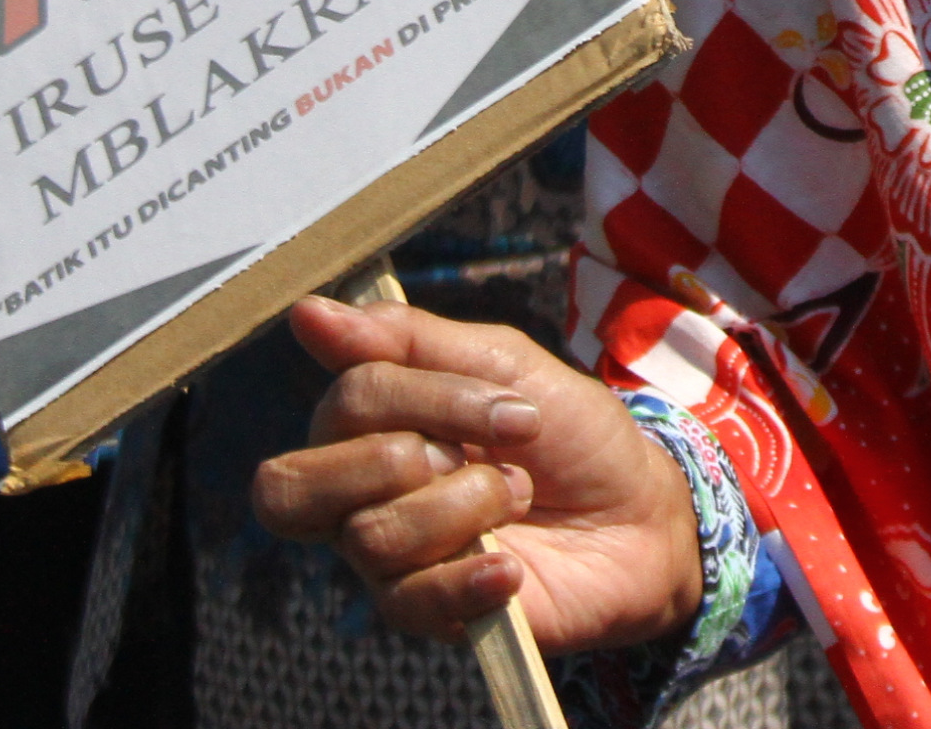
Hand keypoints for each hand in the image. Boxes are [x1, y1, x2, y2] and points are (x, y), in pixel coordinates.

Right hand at [252, 298, 702, 652]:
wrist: (640, 514)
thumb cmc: (567, 433)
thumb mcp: (502, 363)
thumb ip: (408, 339)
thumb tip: (306, 312)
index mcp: (368, 428)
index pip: (343, 402)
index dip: (425, 398)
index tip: (514, 405)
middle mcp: (358, 496)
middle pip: (291, 487)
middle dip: (404, 457)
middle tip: (477, 455)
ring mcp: (386, 562)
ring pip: (369, 536)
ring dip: (467, 506)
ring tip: (518, 498)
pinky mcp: (423, 618)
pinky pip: (408, 603)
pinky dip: (468, 576)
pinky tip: (510, 566)